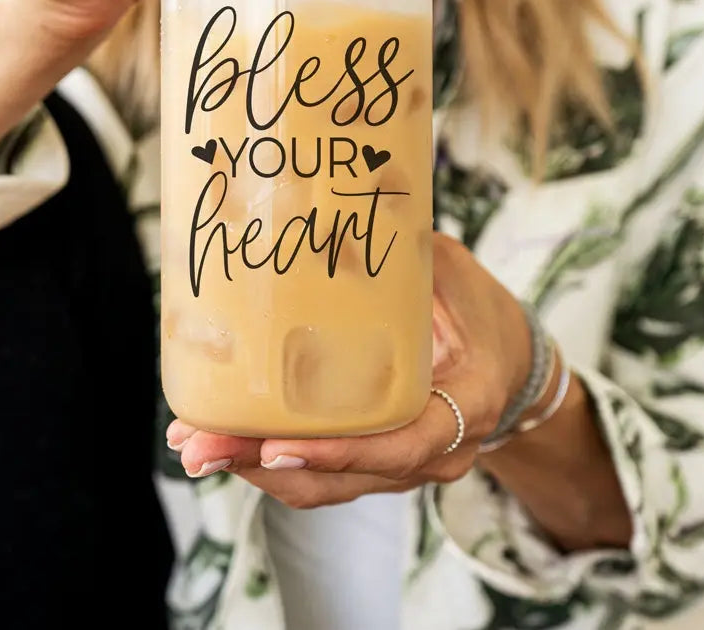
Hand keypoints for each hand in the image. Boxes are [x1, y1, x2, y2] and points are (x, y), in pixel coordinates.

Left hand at [166, 233, 530, 507]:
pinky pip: (323, 474)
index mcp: (463, 405)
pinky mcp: (377, 461)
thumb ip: (402, 256)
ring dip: (254, 468)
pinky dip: (272, 460)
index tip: (277, 446)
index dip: (340, 451)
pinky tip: (227, 437)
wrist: (510, 364)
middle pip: (342, 477)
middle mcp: (434, 452)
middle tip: (199, 447)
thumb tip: (333, 219)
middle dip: (264, 465)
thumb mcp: (454, 274)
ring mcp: (403, 465)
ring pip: (324, 485)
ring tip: (193, 444)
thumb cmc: (482, 312)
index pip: (401, 445)